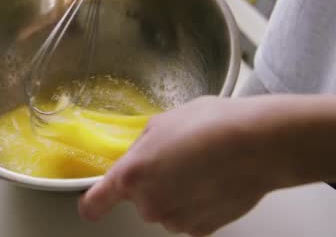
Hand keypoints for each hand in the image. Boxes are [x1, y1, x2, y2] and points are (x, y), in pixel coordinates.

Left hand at [78, 96, 283, 235]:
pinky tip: (212, 182)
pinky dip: (197, 204)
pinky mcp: (202, 229)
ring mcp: (176, 220)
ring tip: (200, 166)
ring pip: (166, 208)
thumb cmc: (210, 125)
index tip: (92, 205)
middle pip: (139, 199)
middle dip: (152, 183)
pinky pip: (190, 216)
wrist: (258, 143)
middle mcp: (149, 204)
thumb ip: (141, 146)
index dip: (92, 204)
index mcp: (131, 175)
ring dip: (176, 193)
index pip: (95, 203)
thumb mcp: (160, 123)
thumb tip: (141, 155)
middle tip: (176, 159)